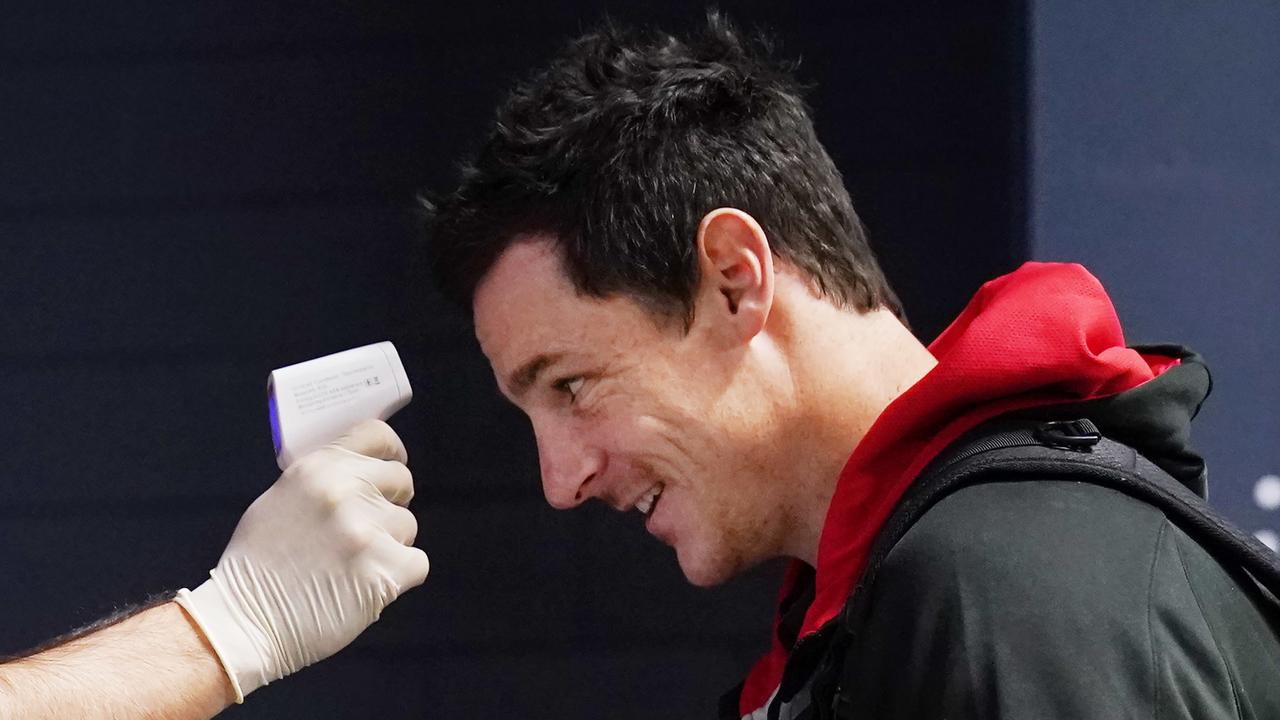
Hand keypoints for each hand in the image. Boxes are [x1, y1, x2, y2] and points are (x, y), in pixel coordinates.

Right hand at [176, 419, 429, 700]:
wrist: (243, 623)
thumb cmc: (258, 567)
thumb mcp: (281, 500)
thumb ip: (323, 481)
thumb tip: (363, 469)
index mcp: (317, 468)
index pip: (376, 434)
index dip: (391, 450)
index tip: (394, 462)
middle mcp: (344, 491)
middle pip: (400, 479)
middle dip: (389, 503)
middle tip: (368, 528)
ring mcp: (365, 530)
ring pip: (407, 525)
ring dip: (389, 545)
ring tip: (351, 566)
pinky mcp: (384, 570)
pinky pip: (417, 562)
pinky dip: (399, 577)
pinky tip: (366, 586)